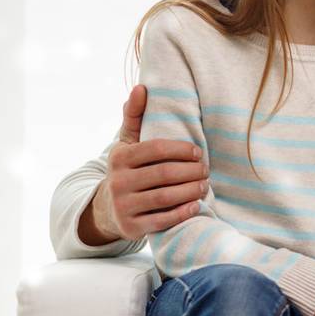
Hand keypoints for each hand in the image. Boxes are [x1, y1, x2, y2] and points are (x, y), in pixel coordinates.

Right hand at [81, 85, 207, 244]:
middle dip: (192, 171)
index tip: (199, 152)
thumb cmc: (128, 169)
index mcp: (120, 158)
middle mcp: (118, 182)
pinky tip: (196, 205)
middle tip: (207, 170)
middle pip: (165, 174)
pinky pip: (162, 220)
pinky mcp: (131, 227)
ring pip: (165, 197)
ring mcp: (123, 206)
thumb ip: (135, 117)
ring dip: (191, 191)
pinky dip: (183, 212)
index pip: (156, 149)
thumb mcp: (127, 143)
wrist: (107, 209)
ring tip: (205, 185)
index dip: (182, 150)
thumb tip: (141, 87)